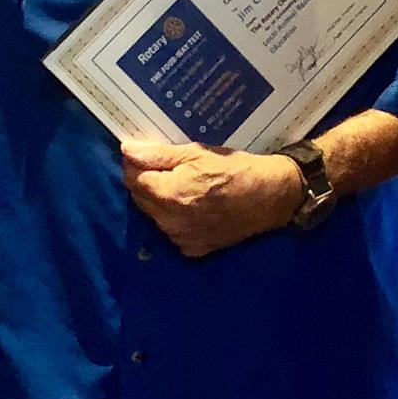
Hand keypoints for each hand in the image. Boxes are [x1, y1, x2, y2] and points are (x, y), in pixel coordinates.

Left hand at [121, 141, 302, 258]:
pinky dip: (175, 218)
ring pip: (155, 216)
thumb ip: (159, 155)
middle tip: (170, 168)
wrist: (271, 197)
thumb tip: (126, 149)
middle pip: (140, 199)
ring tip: (185, 187)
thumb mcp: (197, 154)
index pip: (133, 179)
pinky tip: (193, 207)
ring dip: (160, 201)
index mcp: (168, 194)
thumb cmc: (236, 169)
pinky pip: (172, 231)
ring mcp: (180, 238)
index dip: (137, 164)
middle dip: (147, 182)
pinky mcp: (192, 249)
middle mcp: (169, 221)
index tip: (150, 155)